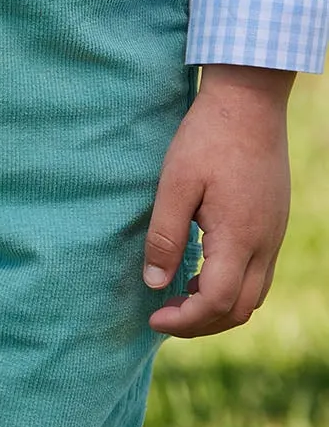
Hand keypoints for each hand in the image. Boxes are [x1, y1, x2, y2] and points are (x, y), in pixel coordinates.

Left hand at [143, 63, 292, 335]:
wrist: (250, 102)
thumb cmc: (207, 137)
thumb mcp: (175, 183)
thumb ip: (164, 236)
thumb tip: (153, 284)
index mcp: (240, 236)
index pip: (217, 301)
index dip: (184, 319)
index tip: (152, 317)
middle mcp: (265, 243)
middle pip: (240, 309)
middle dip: (201, 323)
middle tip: (163, 316)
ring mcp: (274, 234)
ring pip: (254, 295)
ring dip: (217, 307)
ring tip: (179, 298)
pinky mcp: (274, 224)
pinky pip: (258, 274)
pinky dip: (230, 287)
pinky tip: (200, 272)